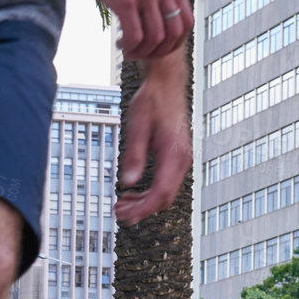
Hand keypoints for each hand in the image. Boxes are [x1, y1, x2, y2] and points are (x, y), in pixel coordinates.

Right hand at [68, 0, 192, 59]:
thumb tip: (155, 14)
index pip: (186, 21)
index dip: (175, 42)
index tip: (158, 48)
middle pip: (174, 33)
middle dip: (159, 51)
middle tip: (142, 54)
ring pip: (155, 38)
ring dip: (142, 52)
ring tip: (129, 50)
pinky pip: (135, 35)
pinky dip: (129, 47)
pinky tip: (120, 45)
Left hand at [115, 56, 190, 223]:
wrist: (166, 83)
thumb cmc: (152, 100)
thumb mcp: (137, 127)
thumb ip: (133, 156)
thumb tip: (126, 183)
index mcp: (173, 154)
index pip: (161, 194)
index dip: (142, 209)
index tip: (123, 215)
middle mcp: (182, 159)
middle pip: (164, 198)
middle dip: (140, 210)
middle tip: (117, 213)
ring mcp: (181, 159)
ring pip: (165, 193)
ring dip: (143, 202)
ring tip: (120, 204)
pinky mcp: (176, 157)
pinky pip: (164, 182)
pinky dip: (148, 191)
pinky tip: (130, 191)